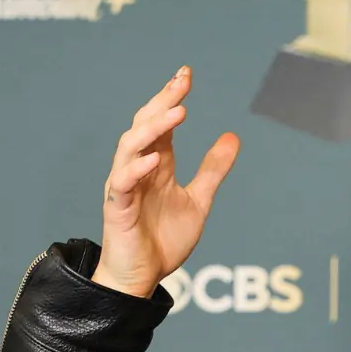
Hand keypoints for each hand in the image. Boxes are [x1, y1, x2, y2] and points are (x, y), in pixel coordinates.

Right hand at [92, 66, 240, 297]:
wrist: (143, 277)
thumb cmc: (164, 239)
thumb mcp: (199, 200)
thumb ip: (213, 170)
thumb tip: (233, 137)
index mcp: (156, 164)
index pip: (161, 122)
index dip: (172, 97)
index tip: (186, 74)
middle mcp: (137, 169)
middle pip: (144, 126)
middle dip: (162, 102)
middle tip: (182, 82)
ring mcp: (125, 187)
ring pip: (130, 147)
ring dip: (153, 129)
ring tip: (176, 113)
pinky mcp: (118, 209)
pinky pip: (123, 184)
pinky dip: (137, 169)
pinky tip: (155, 158)